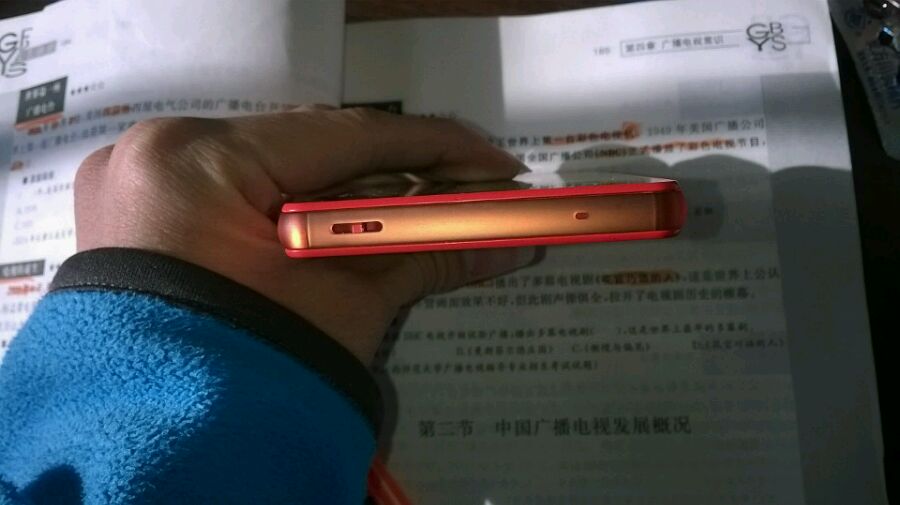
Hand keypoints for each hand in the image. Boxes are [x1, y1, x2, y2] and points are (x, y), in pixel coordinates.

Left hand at [74, 107, 535, 362]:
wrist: (168, 458)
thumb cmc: (251, 376)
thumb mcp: (344, 306)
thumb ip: (426, 253)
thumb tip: (511, 241)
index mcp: (197, 161)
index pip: (342, 136)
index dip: (432, 146)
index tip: (496, 162)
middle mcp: (159, 154)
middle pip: (310, 149)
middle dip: (396, 174)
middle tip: (468, 190)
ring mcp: (144, 185)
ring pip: (277, 170)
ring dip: (352, 195)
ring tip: (420, 215)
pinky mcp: (146, 218)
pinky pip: (243, 196)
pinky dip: (302, 213)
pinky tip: (358, 226)